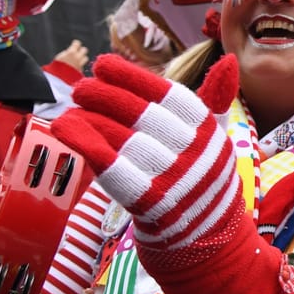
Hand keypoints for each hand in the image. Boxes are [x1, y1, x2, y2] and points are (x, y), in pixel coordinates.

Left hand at [51, 54, 240, 250]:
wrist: (206, 233)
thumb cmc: (202, 175)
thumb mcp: (214, 137)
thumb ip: (214, 100)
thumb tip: (228, 60)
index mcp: (209, 130)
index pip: (169, 95)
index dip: (133, 77)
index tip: (103, 65)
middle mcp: (194, 153)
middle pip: (142, 115)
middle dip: (106, 96)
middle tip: (82, 87)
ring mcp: (172, 178)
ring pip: (123, 139)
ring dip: (89, 119)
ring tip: (71, 109)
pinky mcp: (149, 202)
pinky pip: (112, 169)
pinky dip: (85, 145)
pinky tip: (65, 129)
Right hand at [52, 38, 88, 72]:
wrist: (59, 78)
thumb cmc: (56, 67)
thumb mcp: (59, 57)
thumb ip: (67, 53)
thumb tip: (70, 52)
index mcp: (71, 52)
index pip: (77, 43)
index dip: (76, 44)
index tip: (75, 44)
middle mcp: (77, 57)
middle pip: (84, 50)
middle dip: (81, 50)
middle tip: (77, 52)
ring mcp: (80, 64)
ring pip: (85, 58)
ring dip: (82, 58)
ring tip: (77, 59)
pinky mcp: (81, 70)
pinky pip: (82, 66)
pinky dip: (80, 66)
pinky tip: (75, 67)